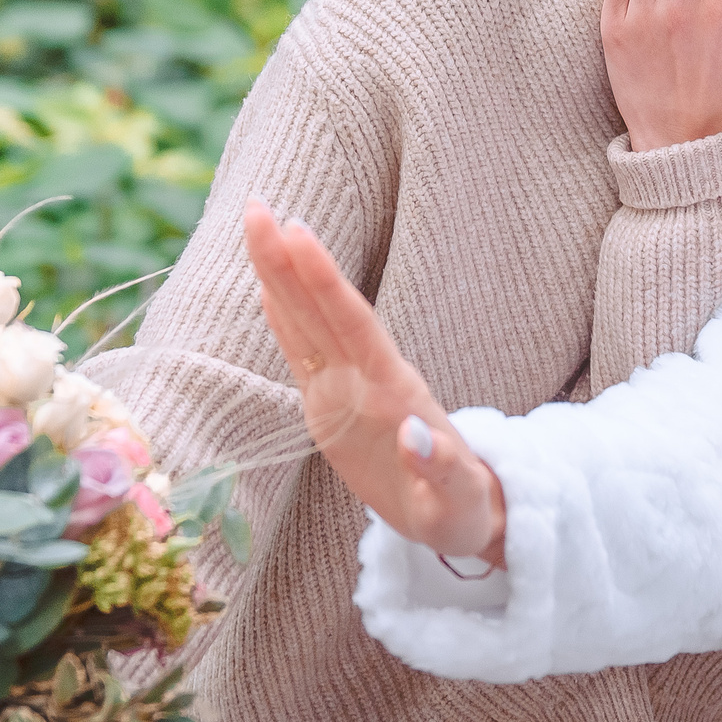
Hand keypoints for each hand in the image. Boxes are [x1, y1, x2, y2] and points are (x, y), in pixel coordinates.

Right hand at [241, 200, 506, 565]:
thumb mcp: (459, 503)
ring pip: (307, 324)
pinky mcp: (333, 408)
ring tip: (256, 228)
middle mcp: (368, 380)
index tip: (297, 231)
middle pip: (321, 310)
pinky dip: (283, 322)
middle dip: (289, 260)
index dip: (323, 279)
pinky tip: (266, 291)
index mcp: (394, 393)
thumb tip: (416, 435)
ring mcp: (349, 390)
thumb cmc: (465, 511)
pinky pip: (303, 356)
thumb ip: (439, 470)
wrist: (465, 515)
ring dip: (281, 277)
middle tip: (257, 206)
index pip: (352, 324)